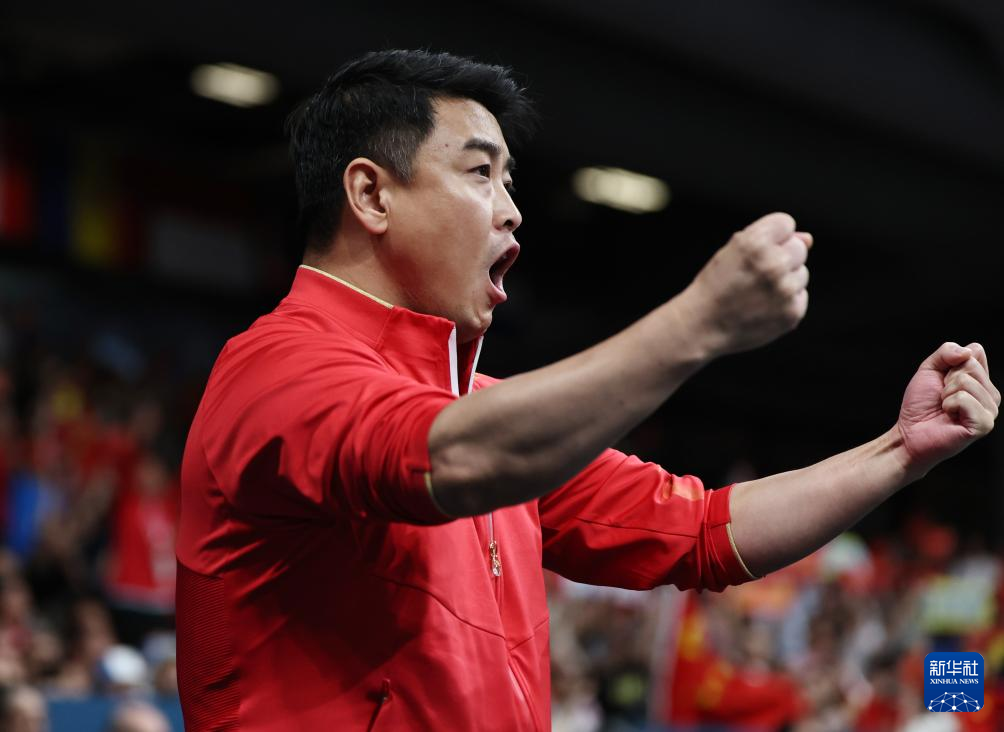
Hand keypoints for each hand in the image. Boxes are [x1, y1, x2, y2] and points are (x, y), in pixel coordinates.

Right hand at [678, 212, 811, 356]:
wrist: (701, 326)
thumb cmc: (715, 286)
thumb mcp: (731, 252)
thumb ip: (768, 238)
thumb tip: (808, 238)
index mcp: (755, 243)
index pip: (785, 223)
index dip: (772, 236)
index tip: (756, 252)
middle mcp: (773, 264)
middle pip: (799, 248)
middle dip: (782, 257)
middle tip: (756, 275)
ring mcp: (785, 290)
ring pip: (801, 274)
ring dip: (785, 281)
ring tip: (757, 293)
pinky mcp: (792, 312)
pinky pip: (800, 296)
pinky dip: (785, 302)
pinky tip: (763, 308)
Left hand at [896, 342, 999, 476]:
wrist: (909, 432)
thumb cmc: (920, 404)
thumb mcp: (929, 369)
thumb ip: (946, 352)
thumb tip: (968, 352)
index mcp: (981, 380)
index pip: (975, 351)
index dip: (950, 362)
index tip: (942, 380)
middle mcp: (990, 394)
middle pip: (971, 365)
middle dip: (947, 379)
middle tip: (941, 397)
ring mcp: (990, 410)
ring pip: (967, 382)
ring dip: (946, 394)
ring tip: (945, 408)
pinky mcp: (984, 424)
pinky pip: (965, 399)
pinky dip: (949, 404)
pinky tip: (949, 416)